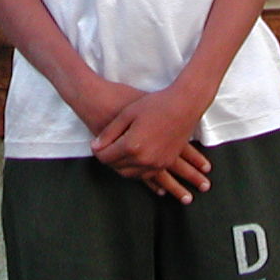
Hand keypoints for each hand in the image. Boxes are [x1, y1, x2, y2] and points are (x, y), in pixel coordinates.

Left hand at [92, 86, 214, 201]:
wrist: (184, 105)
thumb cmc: (155, 105)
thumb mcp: (128, 114)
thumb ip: (109, 133)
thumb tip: (95, 147)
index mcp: (132, 146)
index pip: (106, 157)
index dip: (98, 151)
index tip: (95, 145)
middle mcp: (144, 159)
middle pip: (117, 167)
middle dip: (108, 159)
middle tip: (105, 149)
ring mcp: (156, 163)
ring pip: (130, 174)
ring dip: (121, 167)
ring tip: (117, 154)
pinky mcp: (165, 163)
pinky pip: (145, 174)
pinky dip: (135, 170)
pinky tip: (132, 162)